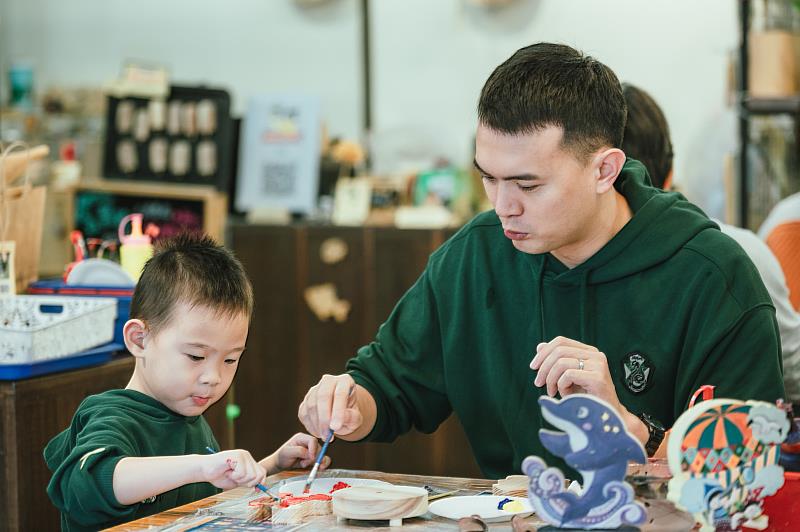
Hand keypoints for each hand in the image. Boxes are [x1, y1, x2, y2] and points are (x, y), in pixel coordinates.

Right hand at [201, 450, 265, 489]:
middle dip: (248, 483)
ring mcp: (242, 455)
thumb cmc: (219, 475)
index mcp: (248, 461)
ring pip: (250, 475)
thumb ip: (247, 482)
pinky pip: (242, 473)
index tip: (255, 490)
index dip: (260, 482)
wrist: (204, 470)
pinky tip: (227, 471)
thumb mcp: (237, 481)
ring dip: (239, 479)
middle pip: (258, 475)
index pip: (262, 472)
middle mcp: (247, 456)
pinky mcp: (237, 456)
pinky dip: (234, 476)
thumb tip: (259, 487)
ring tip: (230, 474)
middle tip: (236, 480)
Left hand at [271, 432, 331, 471]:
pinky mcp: (313, 457)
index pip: (312, 440)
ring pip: (321, 455)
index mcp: (301, 438)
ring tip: (304, 465)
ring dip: (315, 462)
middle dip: (314, 458)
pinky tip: (319, 468)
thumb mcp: (287, 452)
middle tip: (306, 464)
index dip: (313, 449)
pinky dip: (322, 464)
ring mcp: (311, 450)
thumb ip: (299, 451)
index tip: (311, 458)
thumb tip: (309, 454)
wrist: (280, 463)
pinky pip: (322, 460)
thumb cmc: (282, 456)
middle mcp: (308, 443)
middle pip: (318, 448)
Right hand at [298, 374, 361, 437]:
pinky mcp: (305, 400)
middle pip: (323, 396)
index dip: (337, 411)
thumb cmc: (350, 415)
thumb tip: (338, 421)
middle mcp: (328, 381)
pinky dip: (310, 426)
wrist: (340, 415)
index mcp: (345, 381)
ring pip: (311, 405)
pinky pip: (304, 413)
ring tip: (326, 436)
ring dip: (317, 424)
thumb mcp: (356, 418)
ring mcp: (315, 389)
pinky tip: (319, 433)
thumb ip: (352, 418)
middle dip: (324, 418)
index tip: (336, 427)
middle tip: (327, 436)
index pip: (340, 393)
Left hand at [529, 337, 646, 440]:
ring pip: (561, 363)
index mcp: (588, 351)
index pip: (561, 341)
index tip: (533, 367)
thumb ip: (556, 362)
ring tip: (553, 392)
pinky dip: (561, 385)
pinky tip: (566, 395)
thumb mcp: (568, 378)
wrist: (607, 416)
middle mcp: (595, 355)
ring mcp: (598, 365)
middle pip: (559, 350)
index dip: (544, 352)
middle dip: (543, 367)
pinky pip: (568, 375)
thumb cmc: (586, 397)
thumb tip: (539, 346)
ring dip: (551, 379)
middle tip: (538, 383)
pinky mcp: (598, 377)